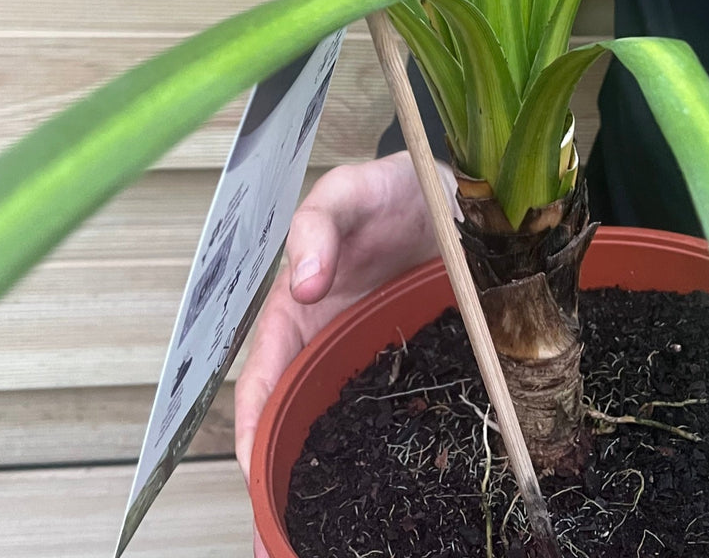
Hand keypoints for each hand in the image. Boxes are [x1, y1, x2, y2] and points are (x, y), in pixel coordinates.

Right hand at [234, 150, 450, 556]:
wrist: (455, 187)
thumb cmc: (391, 188)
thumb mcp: (348, 192)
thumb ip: (319, 228)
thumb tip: (300, 284)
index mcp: (299, 313)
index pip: (265, 382)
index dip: (254, 432)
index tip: (256, 482)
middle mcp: (330, 346)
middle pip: (296, 424)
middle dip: (282, 485)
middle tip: (279, 546)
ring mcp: (372, 359)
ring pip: (345, 433)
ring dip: (332, 487)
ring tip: (332, 543)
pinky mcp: (415, 363)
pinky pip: (398, 415)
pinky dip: (389, 458)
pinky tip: (399, 502)